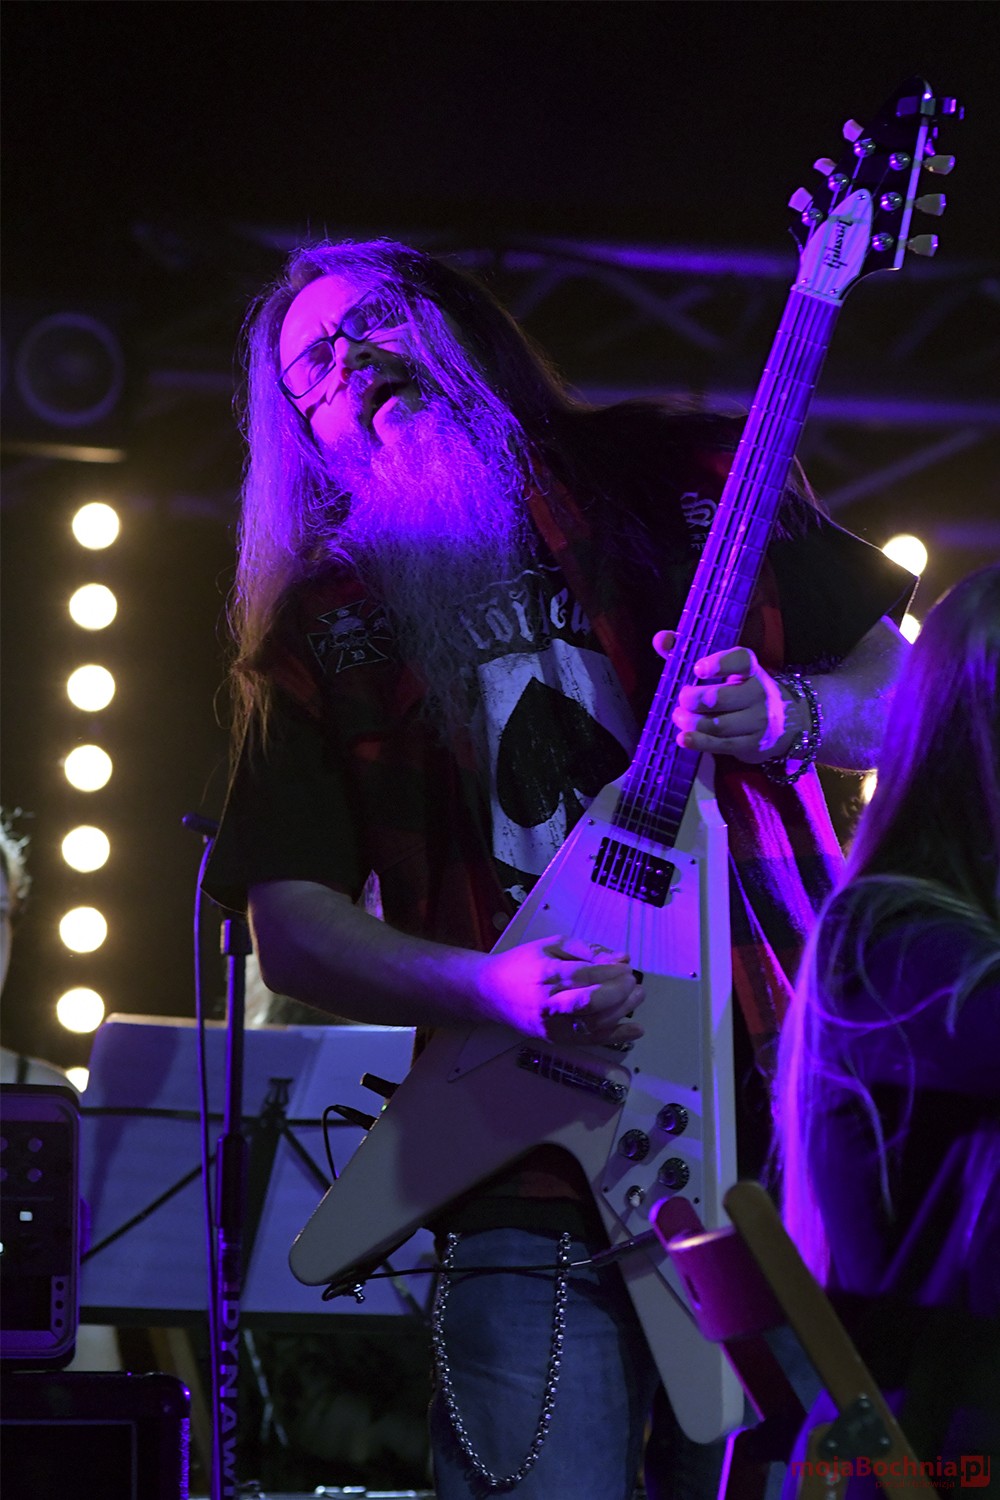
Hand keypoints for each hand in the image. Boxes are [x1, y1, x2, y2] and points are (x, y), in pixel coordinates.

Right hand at [475, 934, 644, 1045]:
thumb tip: (622, 958)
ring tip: (637, 997)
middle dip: (619, 993)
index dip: (611, 973)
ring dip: (621, 1012)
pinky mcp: (554, 1039)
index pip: (585, 975)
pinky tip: (635, 1029)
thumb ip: (587, 950)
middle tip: (634, 983)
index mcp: (546, 973)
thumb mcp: (552, 944)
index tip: (627, 968)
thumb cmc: (523, 963)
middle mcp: (548, 1002)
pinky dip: (615, 1036)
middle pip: (590, 1002)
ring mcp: (551, 1024)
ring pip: (593, 1024)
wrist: (490, 992)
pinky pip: (589, 1041)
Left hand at [653, 632, 795, 764]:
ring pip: (716, 725)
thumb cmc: (741, 689)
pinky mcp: (751, 745)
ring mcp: (757, 722)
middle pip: (719, 698)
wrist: (782, 723)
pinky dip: (697, 742)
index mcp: (752, 669)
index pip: (741, 661)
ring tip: (679, 717)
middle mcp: (759, 694)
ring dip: (690, 722)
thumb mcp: (726, 670)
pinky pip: (720, 745)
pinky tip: (683, 737)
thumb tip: (661, 639)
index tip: (698, 669)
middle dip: (692, 699)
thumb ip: (690, 653)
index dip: (719, 663)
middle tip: (682, 698)